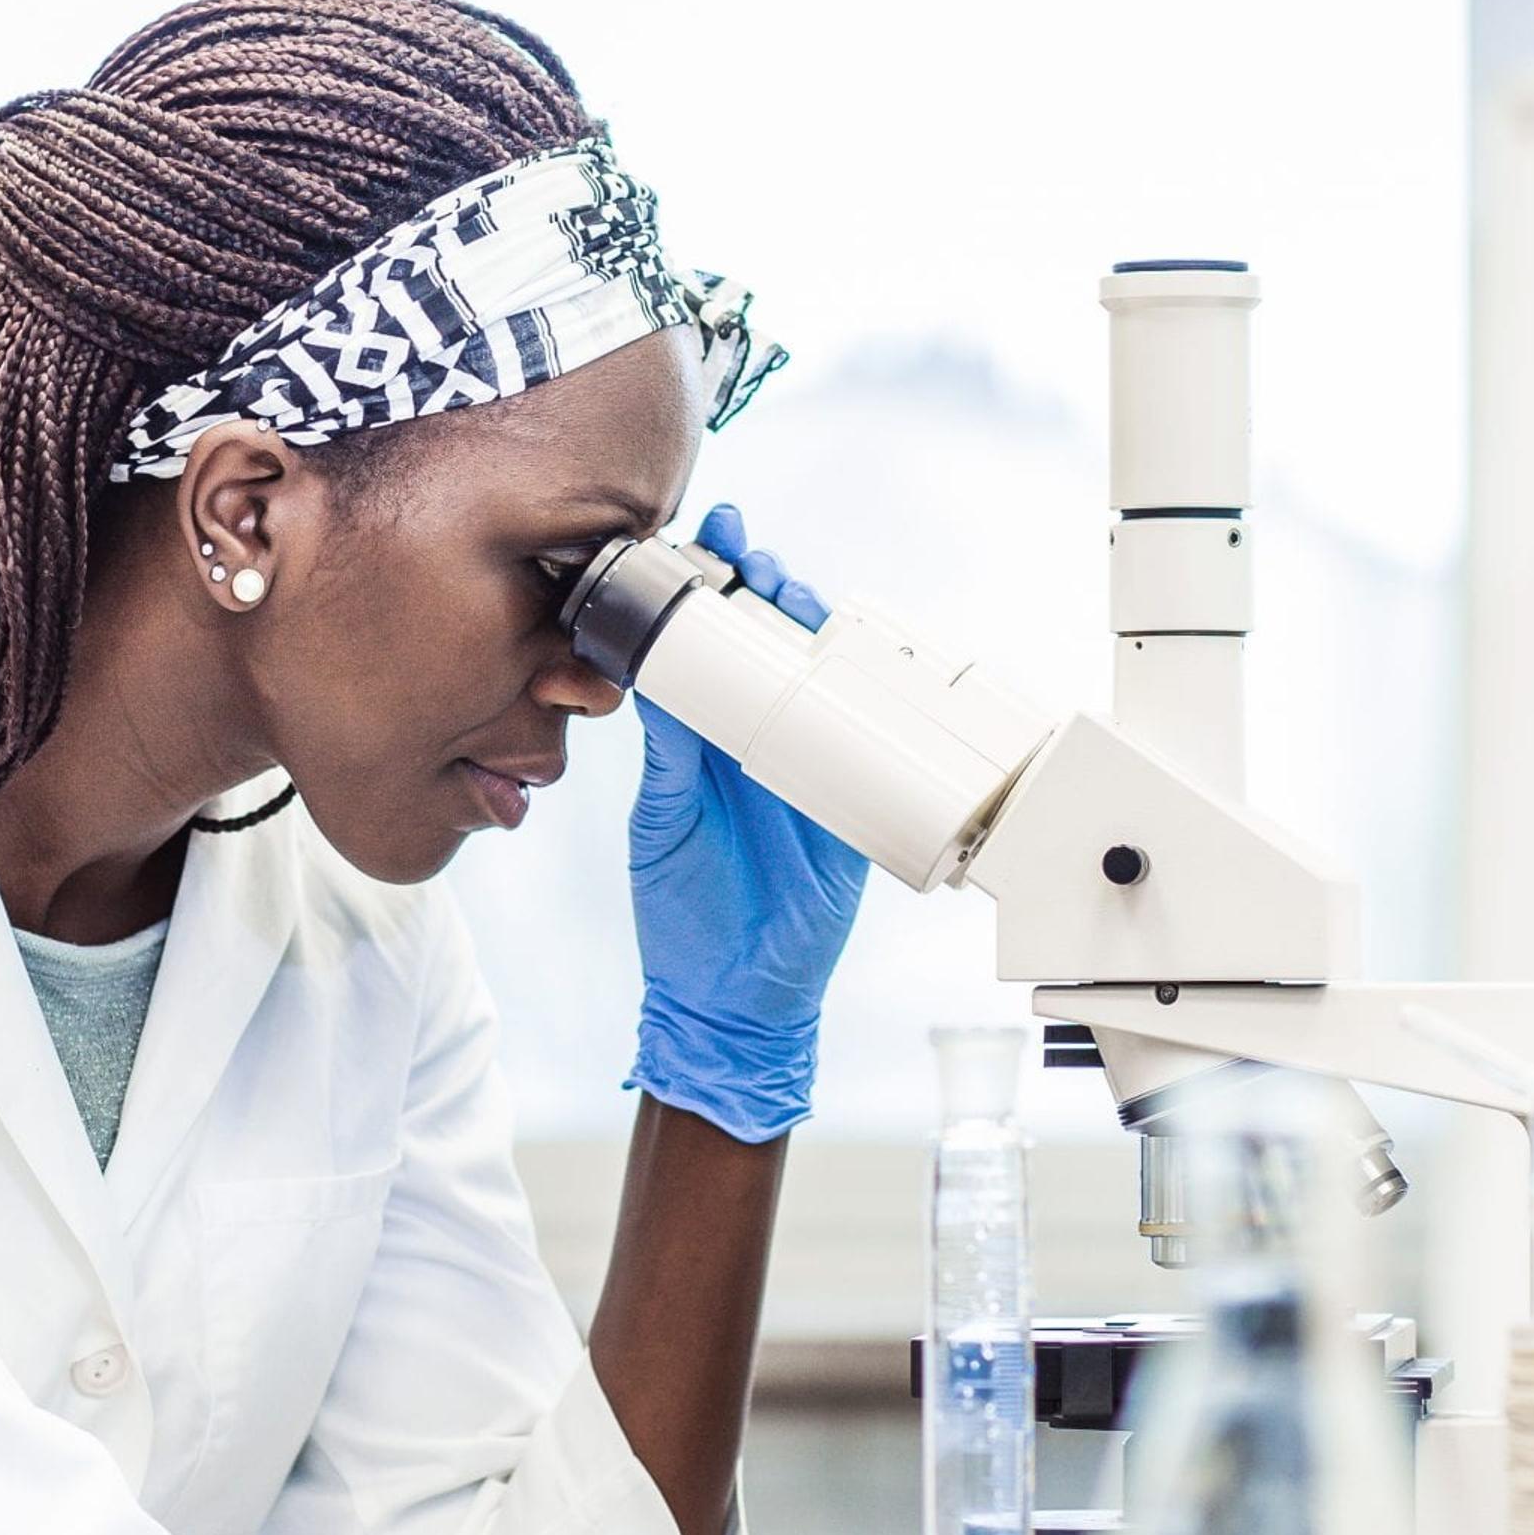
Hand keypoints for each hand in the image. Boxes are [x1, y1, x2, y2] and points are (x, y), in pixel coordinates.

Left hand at [625, 504, 870, 1143]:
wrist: (733, 993)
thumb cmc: (685, 910)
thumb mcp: (665, 821)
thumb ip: (671, 755)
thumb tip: (658, 679)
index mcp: (708, 739)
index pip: (712, 647)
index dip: (711, 593)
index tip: (705, 542)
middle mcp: (762, 740)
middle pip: (775, 644)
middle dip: (767, 589)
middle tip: (750, 555)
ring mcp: (813, 765)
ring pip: (824, 676)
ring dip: (813, 627)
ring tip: (789, 590)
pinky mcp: (856, 800)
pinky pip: (874, 738)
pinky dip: (875, 698)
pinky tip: (863, 659)